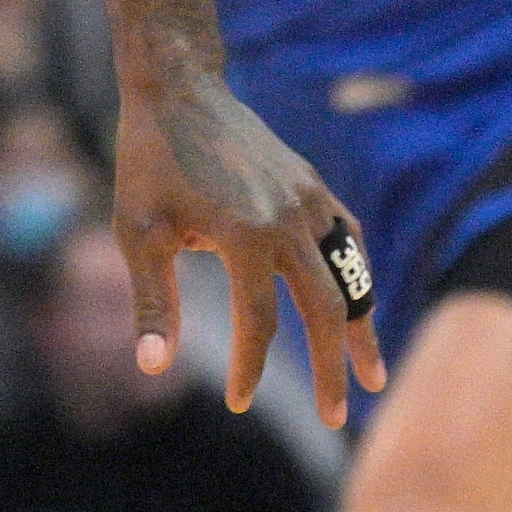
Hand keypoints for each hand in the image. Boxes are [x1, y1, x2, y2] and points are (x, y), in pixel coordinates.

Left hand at [112, 76, 387, 426]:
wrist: (180, 89)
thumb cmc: (148, 162)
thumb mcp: (137, 231)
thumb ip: (153, 301)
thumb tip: (153, 368)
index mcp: (246, 235)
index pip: (261, 322)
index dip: (251, 368)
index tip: (237, 402)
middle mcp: (289, 220)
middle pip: (326, 310)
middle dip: (333, 370)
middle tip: (338, 421)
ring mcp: (309, 201)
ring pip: (349, 277)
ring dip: (362, 328)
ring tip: (374, 375)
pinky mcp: (313, 186)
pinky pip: (347, 240)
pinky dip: (356, 277)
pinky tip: (360, 306)